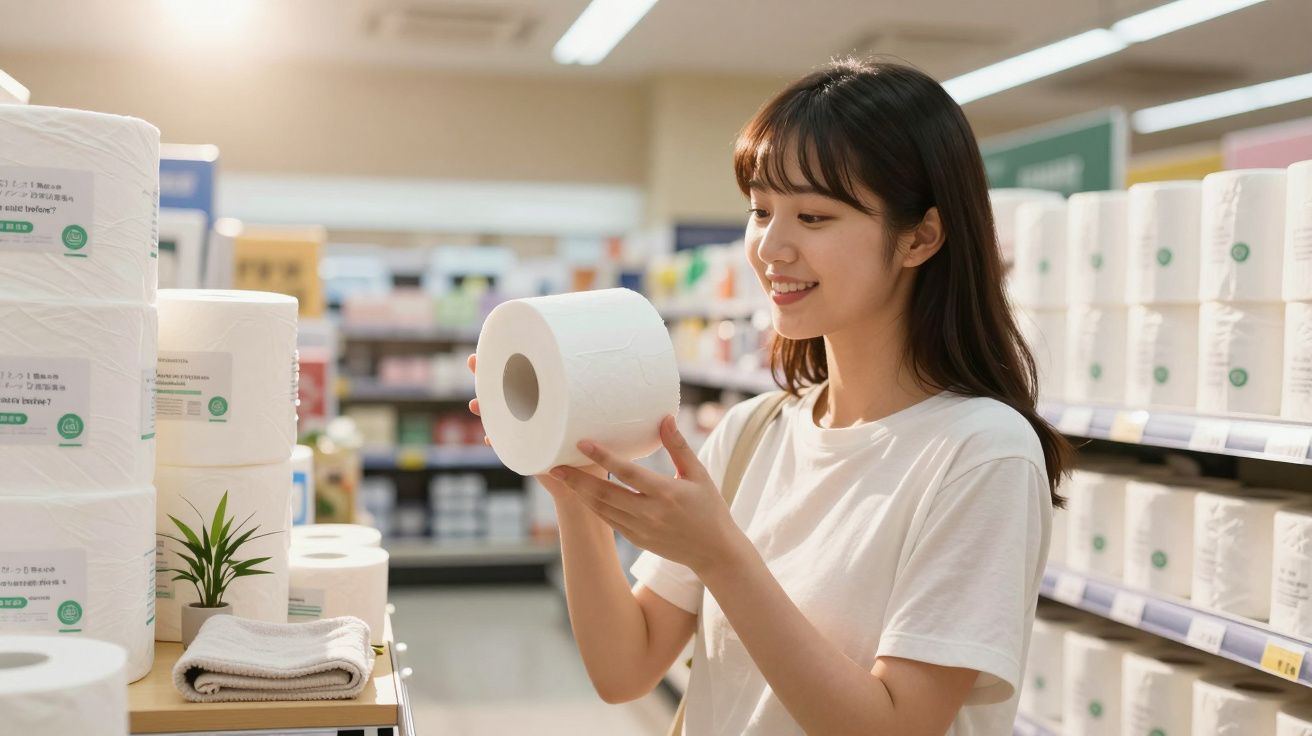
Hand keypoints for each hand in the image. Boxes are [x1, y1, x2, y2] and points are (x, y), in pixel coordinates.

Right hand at [466, 354, 605, 502]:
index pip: (525, 372)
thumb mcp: (593, 414)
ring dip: (486, 409)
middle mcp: (531, 412)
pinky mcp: (524, 453)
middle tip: (473, 361)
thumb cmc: (596, 442)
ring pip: (499, 416)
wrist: (589, 480)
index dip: (510, 357)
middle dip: (487, 375)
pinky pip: (506, 445)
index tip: (498, 341)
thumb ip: (590, 397)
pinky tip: (490, 439)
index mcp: (545, 397)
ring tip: (475, 404)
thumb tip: (598, 365)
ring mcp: (525, 431)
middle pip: (505, 389)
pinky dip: (498, 442)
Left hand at [549, 416, 745, 574]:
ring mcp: (641, 529)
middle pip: (605, 494)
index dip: (603, 458)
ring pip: (602, 509)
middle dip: (577, 479)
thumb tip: (665, 418)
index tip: (582, 443)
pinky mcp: (636, 539)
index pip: (628, 473)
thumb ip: (679, 447)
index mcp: (667, 493)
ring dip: (579, 493)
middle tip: (554, 465)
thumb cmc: (710, 509)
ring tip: (560, 477)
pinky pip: (609, 520)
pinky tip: (580, 495)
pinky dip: (592, 506)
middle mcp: (650, 513)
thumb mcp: (698, 475)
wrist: (714, 552)